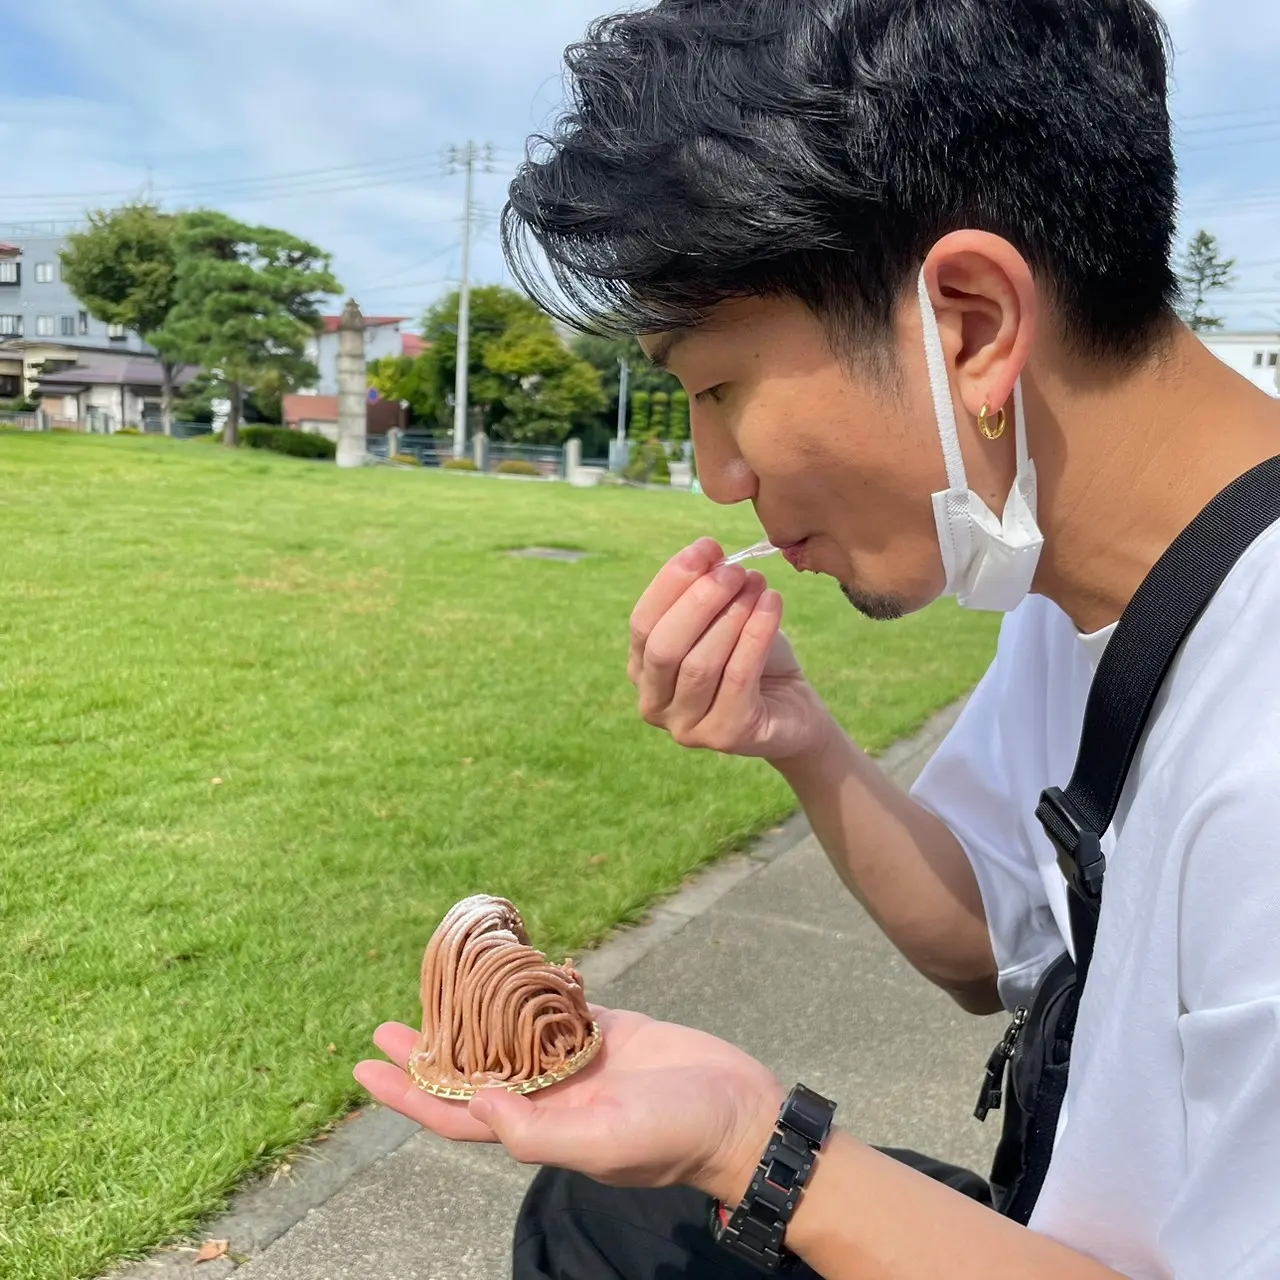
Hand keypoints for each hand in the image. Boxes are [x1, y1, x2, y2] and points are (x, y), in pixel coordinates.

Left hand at [354, 1006, 784, 1204]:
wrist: (739, 1112)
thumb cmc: (675, 1136)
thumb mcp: (605, 1143)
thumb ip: (538, 1133)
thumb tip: (478, 1104)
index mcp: (541, 1128)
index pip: (456, 1113)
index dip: (408, 1092)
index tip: (367, 1066)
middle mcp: (549, 1096)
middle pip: (472, 1073)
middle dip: (428, 1054)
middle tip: (385, 1027)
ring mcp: (576, 1062)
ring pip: (506, 1036)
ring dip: (468, 1019)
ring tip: (433, 995)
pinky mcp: (605, 1031)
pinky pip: (553, 1007)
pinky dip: (527, 988)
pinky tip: (501, 968)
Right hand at [629, 538, 833, 761]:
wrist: (794, 712)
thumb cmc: (752, 661)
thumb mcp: (725, 620)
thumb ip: (708, 593)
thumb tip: (709, 553)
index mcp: (642, 671)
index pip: (642, 623)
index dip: (671, 582)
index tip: (707, 548)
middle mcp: (653, 704)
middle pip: (664, 647)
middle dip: (699, 601)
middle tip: (735, 571)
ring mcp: (686, 727)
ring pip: (699, 664)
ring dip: (731, 616)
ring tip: (758, 584)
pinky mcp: (724, 736)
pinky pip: (737, 677)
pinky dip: (756, 634)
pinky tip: (772, 603)